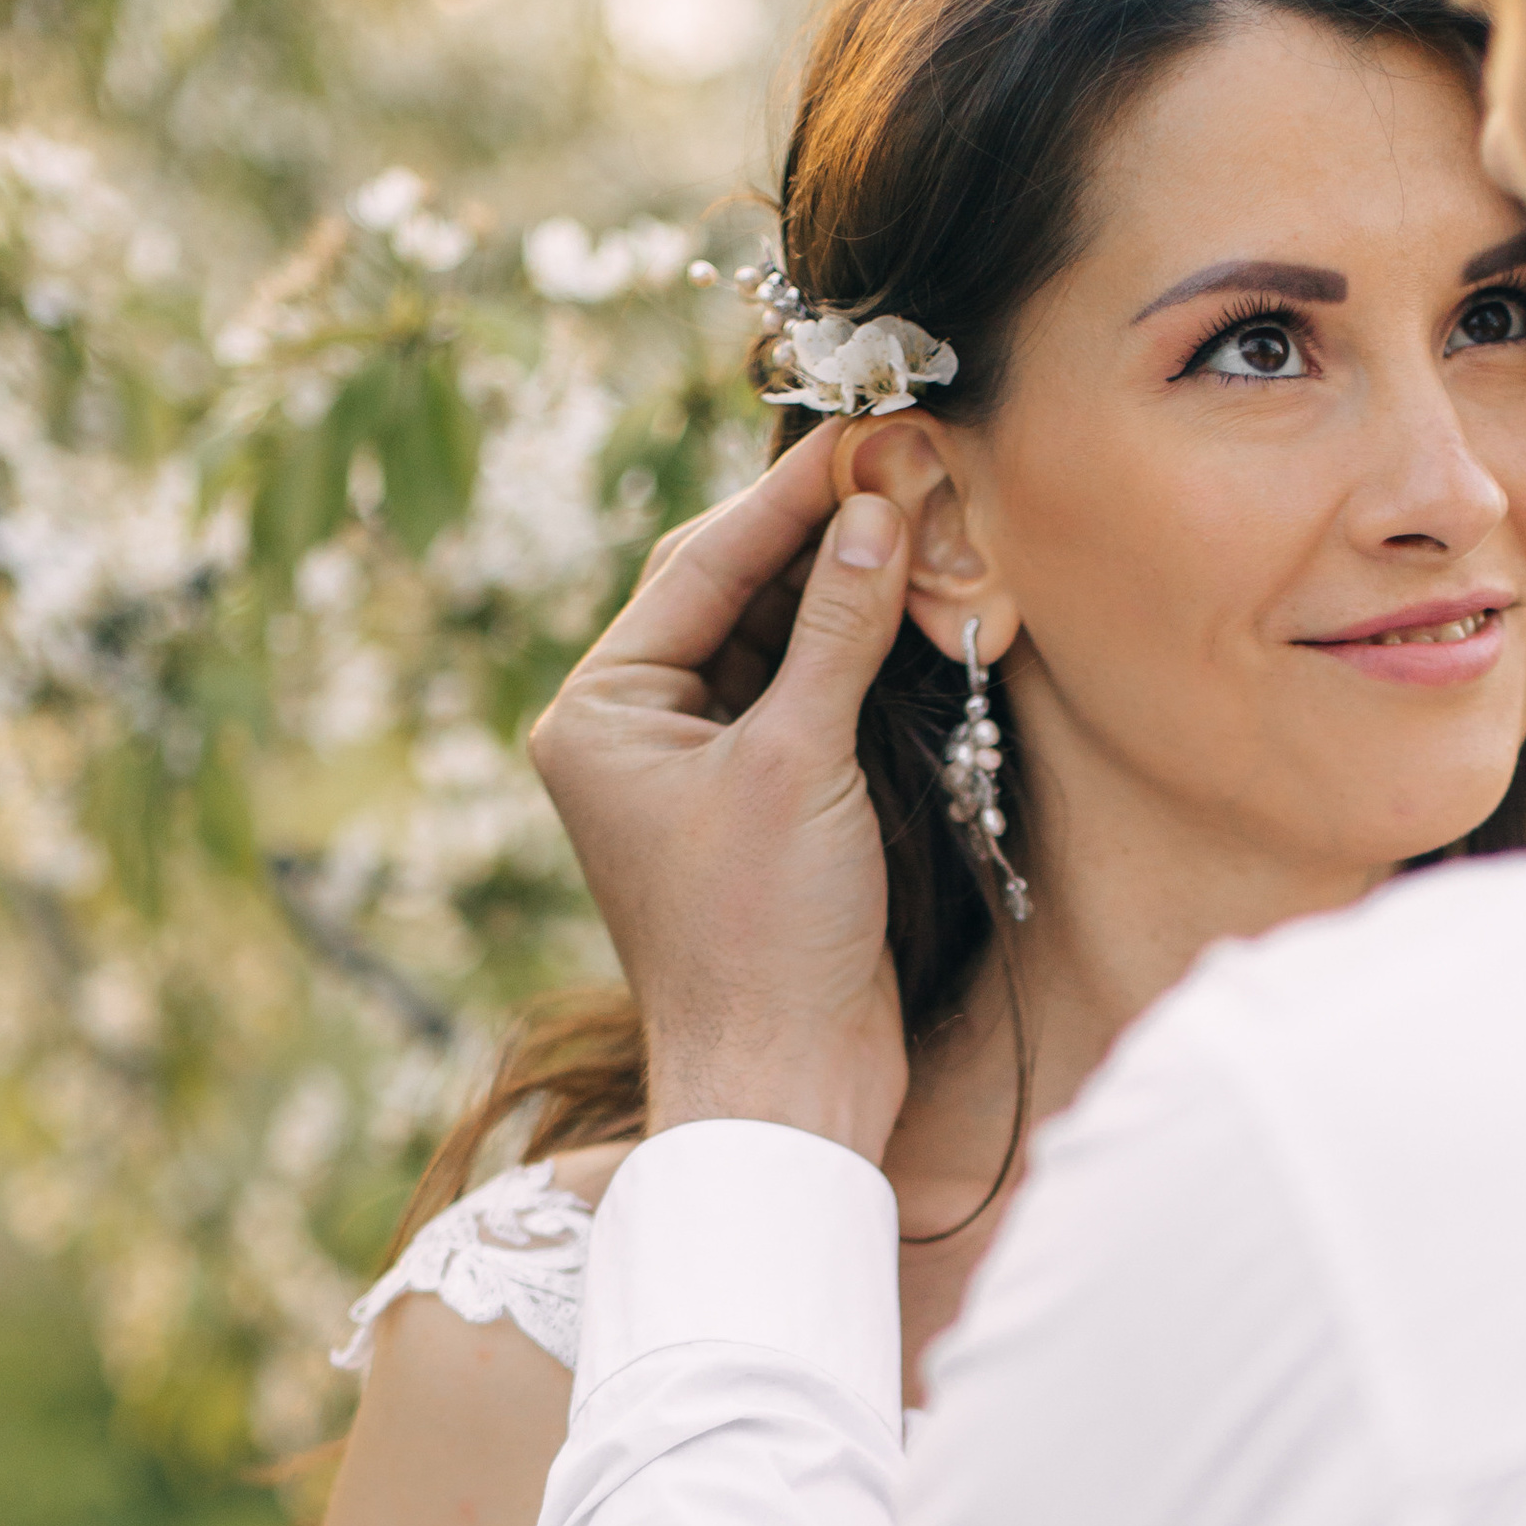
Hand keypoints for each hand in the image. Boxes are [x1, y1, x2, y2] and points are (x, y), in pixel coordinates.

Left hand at [526, 426, 913, 1155]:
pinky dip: (857, 656)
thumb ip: (837, 630)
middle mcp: (634, 730)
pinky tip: (914, 609)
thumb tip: (876, 513)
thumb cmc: (765, 939)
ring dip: (848, 594)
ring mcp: (695, 768)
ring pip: (775, 640)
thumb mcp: (801, 764)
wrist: (786, 1085)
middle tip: (906, 476)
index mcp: (600, 712)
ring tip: (925, 534)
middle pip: (730, 591)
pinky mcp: (757, 804)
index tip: (865, 440)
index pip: (698, 568)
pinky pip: (804, 696)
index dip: (787, 501)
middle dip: (820, 540)